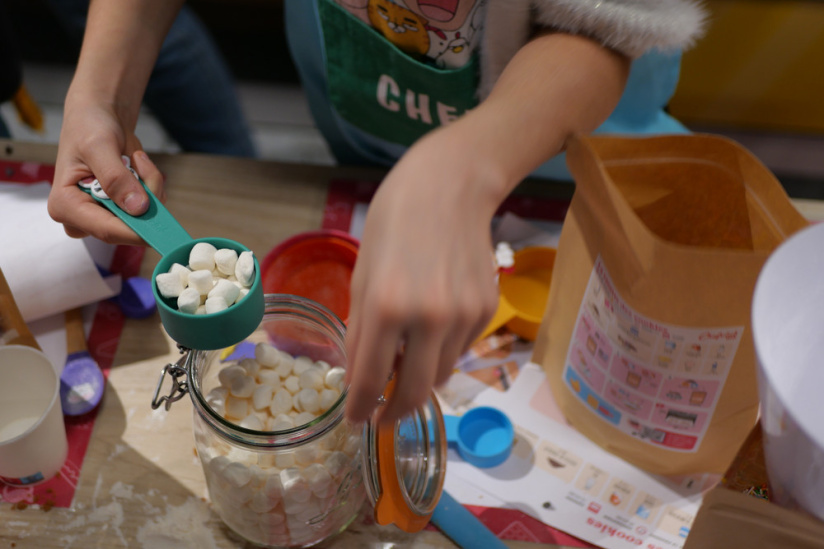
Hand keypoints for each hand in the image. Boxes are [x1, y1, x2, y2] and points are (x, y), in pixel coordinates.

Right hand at [48, 96, 164, 245]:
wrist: (99, 117)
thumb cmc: (89, 128)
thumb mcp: (100, 147)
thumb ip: (116, 178)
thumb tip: (137, 208)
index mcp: (65, 205)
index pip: (104, 229)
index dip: (135, 231)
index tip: (162, 227)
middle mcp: (82, 217)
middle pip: (127, 227)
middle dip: (145, 198)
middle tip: (139, 161)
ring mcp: (103, 215)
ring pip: (143, 218)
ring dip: (150, 187)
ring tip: (136, 159)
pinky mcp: (122, 209)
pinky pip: (150, 208)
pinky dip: (152, 186)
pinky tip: (138, 165)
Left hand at [344, 128, 500, 424]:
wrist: (450, 186)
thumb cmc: (394, 223)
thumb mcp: (363, 275)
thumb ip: (361, 331)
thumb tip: (360, 379)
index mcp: (388, 306)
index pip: (372, 380)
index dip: (360, 409)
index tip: (356, 421)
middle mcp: (430, 317)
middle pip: (415, 392)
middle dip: (395, 412)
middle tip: (382, 417)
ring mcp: (465, 316)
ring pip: (441, 374)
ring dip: (420, 378)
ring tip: (406, 360)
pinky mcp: (488, 310)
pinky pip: (460, 349)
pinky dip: (442, 350)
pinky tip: (433, 322)